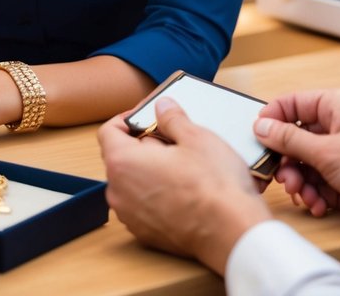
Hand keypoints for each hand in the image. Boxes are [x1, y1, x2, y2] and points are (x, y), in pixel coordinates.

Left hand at [98, 98, 271, 273]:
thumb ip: (172, 118)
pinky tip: (184, 192)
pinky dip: (157, 196)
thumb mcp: (196, 137)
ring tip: (182, 168)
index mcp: (123, 162)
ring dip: (150, 172)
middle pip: (121, 157)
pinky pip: (143, 206)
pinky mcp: (144, 233)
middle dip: (144, 146)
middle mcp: (118, 192)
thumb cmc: (213, 186)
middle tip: (174, 142)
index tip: (147, 119)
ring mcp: (130, 216)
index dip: (128, 120)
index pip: (108, 131)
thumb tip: (163, 107)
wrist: (231, 232)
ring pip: (132, 183)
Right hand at [254, 88, 339, 234]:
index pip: (293, 104)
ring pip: (303, 163)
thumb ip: (289, 139)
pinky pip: (316, 182)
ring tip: (303, 194)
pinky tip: (318, 204)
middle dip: (287, 161)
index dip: (272, 119)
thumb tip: (262, 127)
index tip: (257, 137)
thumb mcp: (326, 151)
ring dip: (299, 181)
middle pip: (295, 138)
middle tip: (283, 177)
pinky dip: (313, 194)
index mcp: (336, 105)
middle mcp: (338, 126)